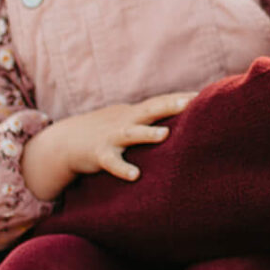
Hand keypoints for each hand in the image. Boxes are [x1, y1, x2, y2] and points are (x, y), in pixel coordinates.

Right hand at [21, 94, 192, 201]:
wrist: (64, 142)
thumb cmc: (105, 132)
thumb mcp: (127, 121)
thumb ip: (150, 120)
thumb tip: (182, 122)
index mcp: (134, 113)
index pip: (161, 101)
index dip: (181, 97)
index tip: (205, 94)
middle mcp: (125, 121)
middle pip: (151, 109)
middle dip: (171, 104)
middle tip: (192, 102)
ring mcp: (112, 137)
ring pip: (132, 133)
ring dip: (147, 133)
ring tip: (165, 134)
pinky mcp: (99, 154)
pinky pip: (112, 162)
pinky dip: (123, 168)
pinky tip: (135, 175)